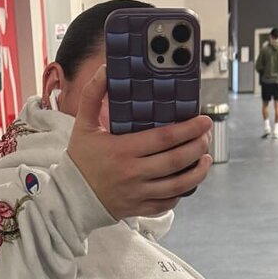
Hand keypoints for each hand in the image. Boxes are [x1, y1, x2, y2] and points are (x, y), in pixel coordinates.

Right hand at [66, 66, 213, 219]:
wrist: (71, 198)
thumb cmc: (80, 160)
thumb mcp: (82, 125)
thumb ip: (93, 95)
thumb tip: (106, 69)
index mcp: (122, 150)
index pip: (163, 139)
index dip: (188, 129)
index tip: (203, 121)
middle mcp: (133, 174)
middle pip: (175, 160)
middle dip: (197, 147)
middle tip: (206, 136)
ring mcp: (138, 193)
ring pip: (177, 185)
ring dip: (197, 172)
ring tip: (206, 158)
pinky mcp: (139, 208)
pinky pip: (168, 203)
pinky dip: (182, 192)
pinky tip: (188, 179)